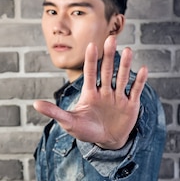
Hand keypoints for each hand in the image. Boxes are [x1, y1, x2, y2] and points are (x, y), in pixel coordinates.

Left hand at [33, 36, 147, 149]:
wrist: (106, 142)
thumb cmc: (85, 131)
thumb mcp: (69, 122)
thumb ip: (54, 112)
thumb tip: (35, 104)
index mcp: (90, 93)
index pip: (90, 73)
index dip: (91, 60)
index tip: (91, 45)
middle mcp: (105, 91)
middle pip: (107, 71)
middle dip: (109, 56)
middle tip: (111, 39)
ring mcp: (118, 97)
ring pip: (122, 78)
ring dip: (125, 65)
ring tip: (128, 50)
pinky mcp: (130, 105)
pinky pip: (135, 91)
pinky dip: (139, 81)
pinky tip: (143, 69)